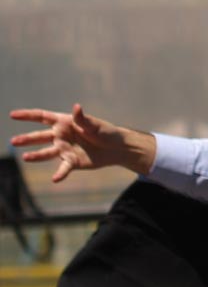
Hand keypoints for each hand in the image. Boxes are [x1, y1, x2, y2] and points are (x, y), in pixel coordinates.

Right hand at [8, 105, 152, 180]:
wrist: (116, 148)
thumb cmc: (105, 131)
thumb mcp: (95, 124)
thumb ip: (83, 119)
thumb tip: (76, 107)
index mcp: (65, 122)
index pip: (42, 117)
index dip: (27, 115)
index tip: (13, 114)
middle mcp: (60, 136)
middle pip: (40, 136)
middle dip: (26, 139)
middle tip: (13, 141)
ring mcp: (64, 149)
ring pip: (46, 153)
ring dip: (36, 156)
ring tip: (25, 157)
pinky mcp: (71, 162)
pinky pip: (63, 168)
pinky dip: (59, 174)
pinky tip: (55, 179)